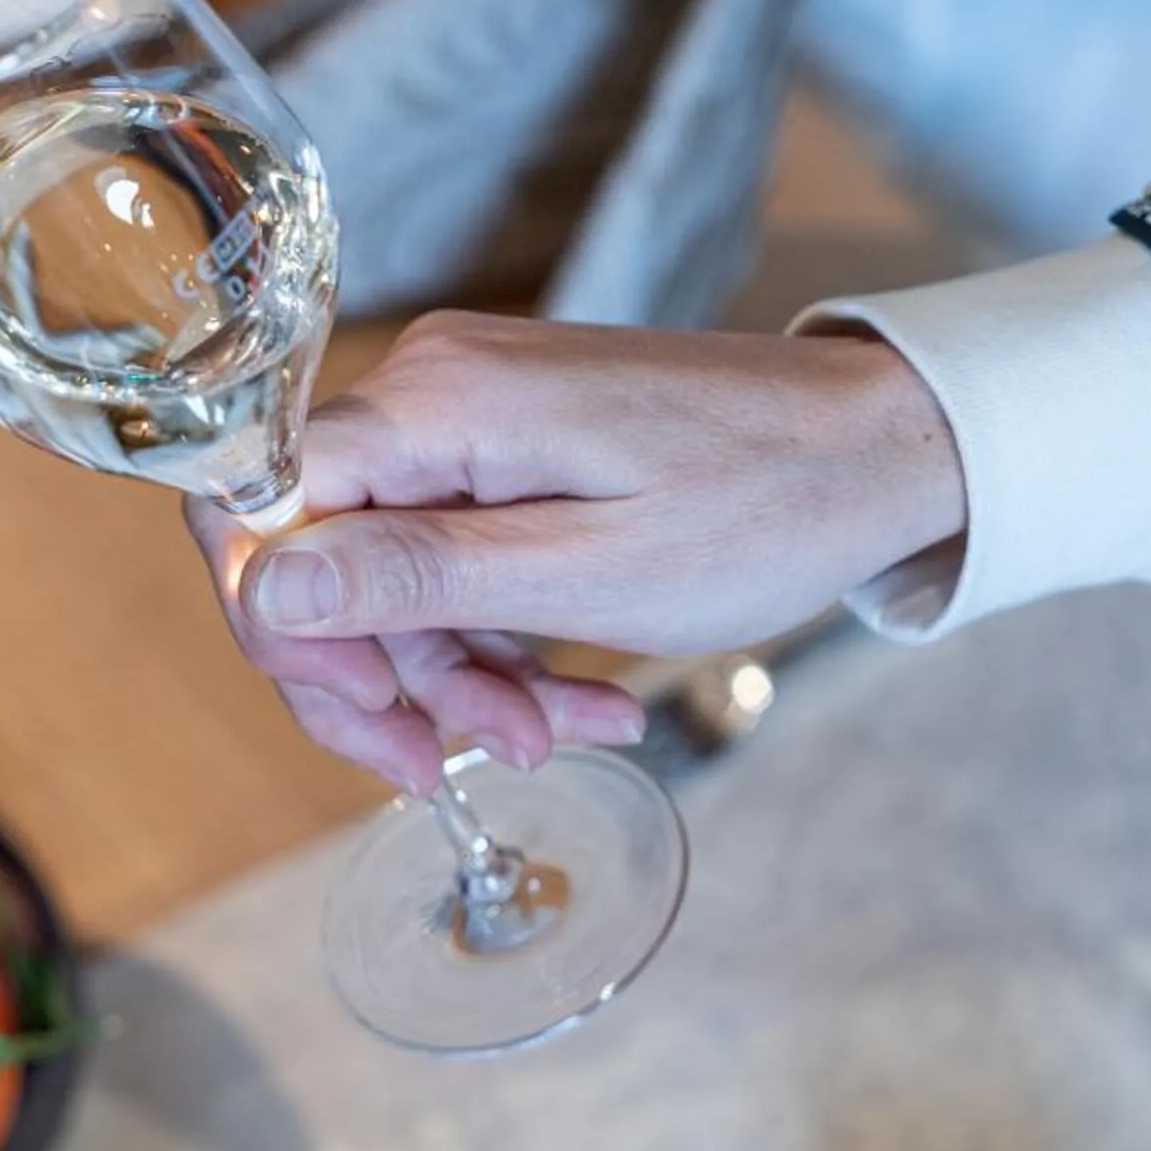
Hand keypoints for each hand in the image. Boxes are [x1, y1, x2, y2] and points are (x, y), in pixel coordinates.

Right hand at [189, 312, 965, 790]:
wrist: (894, 446)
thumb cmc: (769, 504)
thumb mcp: (589, 572)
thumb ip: (414, 577)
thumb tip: (260, 586)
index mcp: (434, 403)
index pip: (255, 506)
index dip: (277, 623)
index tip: (364, 706)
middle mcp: (426, 391)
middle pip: (310, 557)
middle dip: (384, 679)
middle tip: (467, 759)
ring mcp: (461, 420)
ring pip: (381, 578)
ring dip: (455, 677)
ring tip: (559, 734)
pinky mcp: (497, 450)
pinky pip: (445, 561)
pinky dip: (496, 642)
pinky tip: (576, 699)